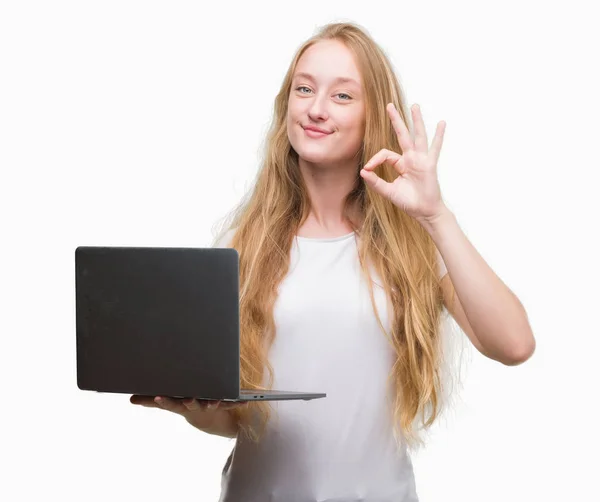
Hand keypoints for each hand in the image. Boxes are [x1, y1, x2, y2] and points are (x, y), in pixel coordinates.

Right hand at [130, 394, 244, 429]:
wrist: (210, 420)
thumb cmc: (187, 405)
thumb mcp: (170, 403)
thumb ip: (151, 401)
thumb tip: (131, 399)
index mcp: (181, 404)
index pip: (170, 403)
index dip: (164, 401)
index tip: (158, 397)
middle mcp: (195, 406)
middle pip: (191, 404)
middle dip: (190, 402)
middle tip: (189, 400)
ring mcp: (209, 406)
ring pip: (210, 404)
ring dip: (214, 402)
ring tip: (216, 400)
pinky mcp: (223, 405)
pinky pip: (232, 403)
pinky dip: (239, 402)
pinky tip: (247, 401)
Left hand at [360, 103, 447, 223]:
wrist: (424, 212)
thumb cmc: (409, 202)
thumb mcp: (389, 191)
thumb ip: (375, 182)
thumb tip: (362, 171)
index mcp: (401, 164)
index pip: (386, 154)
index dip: (375, 159)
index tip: (368, 168)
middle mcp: (411, 158)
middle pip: (402, 135)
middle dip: (396, 120)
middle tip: (389, 105)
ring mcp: (421, 160)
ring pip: (418, 136)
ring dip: (416, 121)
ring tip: (414, 106)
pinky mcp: (429, 165)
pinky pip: (435, 148)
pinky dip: (438, 136)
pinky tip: (442, 123)